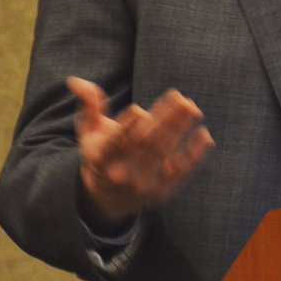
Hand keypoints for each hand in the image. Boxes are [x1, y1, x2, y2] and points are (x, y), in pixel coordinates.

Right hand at [67, 76, 214, 230]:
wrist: (106, 199)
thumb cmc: (100, 154)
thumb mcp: (88, 132)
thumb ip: (88, 105)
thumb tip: (76, 81)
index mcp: (100, 158)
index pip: (114, 142)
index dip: (126, 127)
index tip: (139, 110)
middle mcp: (121, 174)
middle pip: (145, 144)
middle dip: (164, 120)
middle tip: (182, 98)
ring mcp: (143, 185)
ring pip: (164, 154)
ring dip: (180, 130)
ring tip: (193, 108)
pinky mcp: (162, 192)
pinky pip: (181, 171)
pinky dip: (194, 154)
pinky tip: (204, 134)